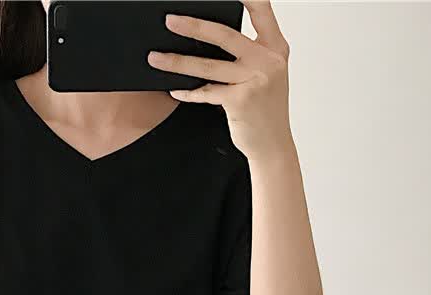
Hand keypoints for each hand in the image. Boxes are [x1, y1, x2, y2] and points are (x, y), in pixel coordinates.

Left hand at [146, 0, 292, 160]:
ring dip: (177, 62)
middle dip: (193, 26)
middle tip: (170, 20)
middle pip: (224, 35)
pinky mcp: (240, 101)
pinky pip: (206, 92)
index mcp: (275, 46)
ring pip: (208, 66)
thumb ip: (248, 52)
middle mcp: (268, 60)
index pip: (260, 7)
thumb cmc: (265, 108)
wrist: (273, 144)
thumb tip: (209, 36)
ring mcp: (255, 80)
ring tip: (155, 58)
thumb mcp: (265, 73)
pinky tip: (174, 89)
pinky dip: (188, 91)